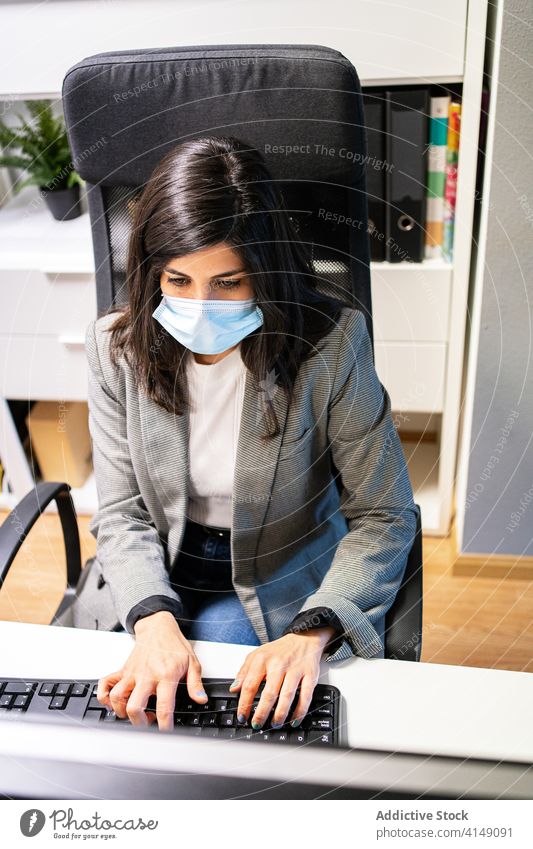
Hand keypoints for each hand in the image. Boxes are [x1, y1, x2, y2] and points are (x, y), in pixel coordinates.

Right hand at [96, 611, 207, 731]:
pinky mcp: (123, 670)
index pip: (164, 706)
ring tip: (134, 713)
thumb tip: (201, 699)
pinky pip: (105, 684)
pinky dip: (104, 697)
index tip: (165, 733)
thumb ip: (196, 683)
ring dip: (122, 712)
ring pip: (117, 698)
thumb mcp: (192, 662)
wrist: (158, 626)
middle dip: (139, 723)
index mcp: (166, 675)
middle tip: (147, 725)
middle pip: (134, 706)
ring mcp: (132, 673)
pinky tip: (113, 703)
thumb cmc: (174, 644)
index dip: (164, 725)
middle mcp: (146, 675)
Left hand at [228, 627, 335, 729]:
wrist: (303, 637)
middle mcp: (279, 664)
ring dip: (279, 715)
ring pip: (287, 697)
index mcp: (263, 659)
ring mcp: (295, 670)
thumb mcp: (257, 655)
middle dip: (261, 713)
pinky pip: (305, 697)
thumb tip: (234, 689)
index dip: (244, 704)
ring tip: (274, 724)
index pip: (250, 685)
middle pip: (269, 694)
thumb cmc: (279, 650)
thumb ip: (244, 672)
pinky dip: (300, 712)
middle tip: (257, 724)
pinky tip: (294, 720)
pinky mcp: (310, 675)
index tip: (242, 716)